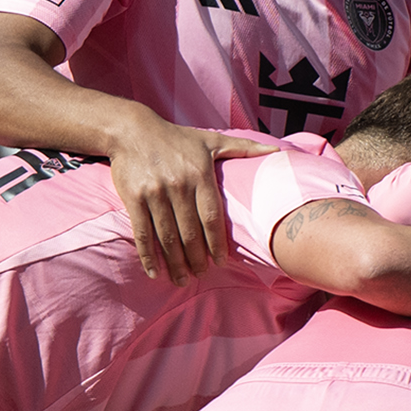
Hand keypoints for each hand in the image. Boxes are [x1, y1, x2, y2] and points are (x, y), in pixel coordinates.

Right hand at [111, 114, 265, 283]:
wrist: (132, 130)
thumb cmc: (176, 138)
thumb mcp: (211, 140)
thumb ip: (244, 148)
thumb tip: (278, 152)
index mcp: (200, 174)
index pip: (211, 217)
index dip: (217, 243)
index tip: (221, 262)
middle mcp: (178, 185)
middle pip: (190, 233)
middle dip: (196, 259)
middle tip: (201, 274)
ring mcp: (154, 193)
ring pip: (167, 237)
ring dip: (175, 263)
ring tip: (182, 279)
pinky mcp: (133, 198)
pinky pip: (142, 233)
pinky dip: (148, 256)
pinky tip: (155, 272)